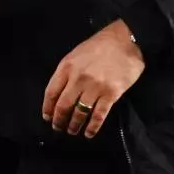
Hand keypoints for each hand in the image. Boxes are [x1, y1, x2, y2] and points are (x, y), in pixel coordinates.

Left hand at [42, 19, 144, 138]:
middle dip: (59, 120)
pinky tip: (89, 133)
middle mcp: (78, 78)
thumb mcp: (77, 53)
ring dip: (74, 125)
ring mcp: (95, 87)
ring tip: (72, 131)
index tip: (47, 117)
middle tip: (58, 128)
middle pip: (63, 106)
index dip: (47, 108)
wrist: (126, 40)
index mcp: (67, 67)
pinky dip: (92, 127)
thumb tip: (60, 92)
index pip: (51, 92)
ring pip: (79, 113)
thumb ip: (67, 71)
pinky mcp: (111, 94)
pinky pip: (98, 115)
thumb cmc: (100, 45)